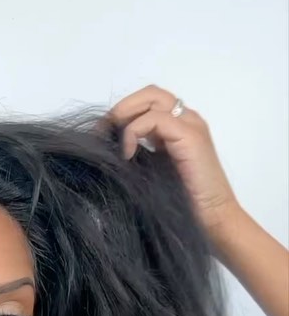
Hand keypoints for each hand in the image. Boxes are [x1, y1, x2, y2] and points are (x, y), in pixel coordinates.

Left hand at [103, 85, 241, 236]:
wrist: (214, 221)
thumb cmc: (184, 206)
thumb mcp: (154, 174)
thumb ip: (140, 156)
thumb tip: (109, 150)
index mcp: (179, 128)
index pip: (148, 103)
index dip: (122, 113)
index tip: (101, 135)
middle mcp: (187, 121)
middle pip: (149, 94)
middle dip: (121, 109)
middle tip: (101, 133)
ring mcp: (190, 125)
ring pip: (152, 98)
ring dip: (125, 115)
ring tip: (111, 141)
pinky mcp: (190, 136)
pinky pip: (154, 119)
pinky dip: (134, 131)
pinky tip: (127, 154)